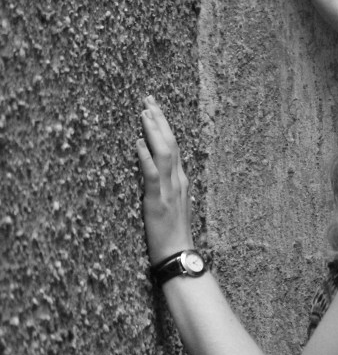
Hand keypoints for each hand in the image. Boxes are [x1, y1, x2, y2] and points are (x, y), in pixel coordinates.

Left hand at [136, 96, 192, 265]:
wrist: (178, 254)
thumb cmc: (173, 234)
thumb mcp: (173, 204)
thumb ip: (167, 185)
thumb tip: (155, 167)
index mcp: (181, 180)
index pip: (174, 146)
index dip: (164, 126)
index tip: (154, 108)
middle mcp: (178, 180)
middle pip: (171, 142)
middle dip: (159, 120)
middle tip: (149, 99)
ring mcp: (170, 189)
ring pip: (164, 152)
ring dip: (154, 131)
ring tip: (144, 113)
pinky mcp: (159, 200)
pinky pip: (152, 174)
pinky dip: (146, 156)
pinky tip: (139, 142)